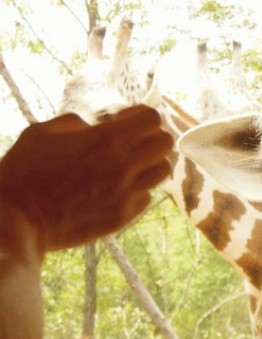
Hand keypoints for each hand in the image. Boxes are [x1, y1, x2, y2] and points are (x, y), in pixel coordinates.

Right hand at [0, 105, 172, 251]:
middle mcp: (122, 166)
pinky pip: (146, 197)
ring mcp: (126, 194)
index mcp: (104, 140)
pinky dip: (136, 190)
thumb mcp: (42, 133)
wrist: (18, 221)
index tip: (124, 121)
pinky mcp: (124, 216)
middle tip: (132, 143)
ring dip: (148, 164)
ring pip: (162, 172)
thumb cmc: (24, 173)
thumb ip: (75, 123)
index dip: (141, 116)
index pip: (151, 119)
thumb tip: (93, 126)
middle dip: (151, 138)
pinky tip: (115, 190)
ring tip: (127, 167)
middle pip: (165, 143)